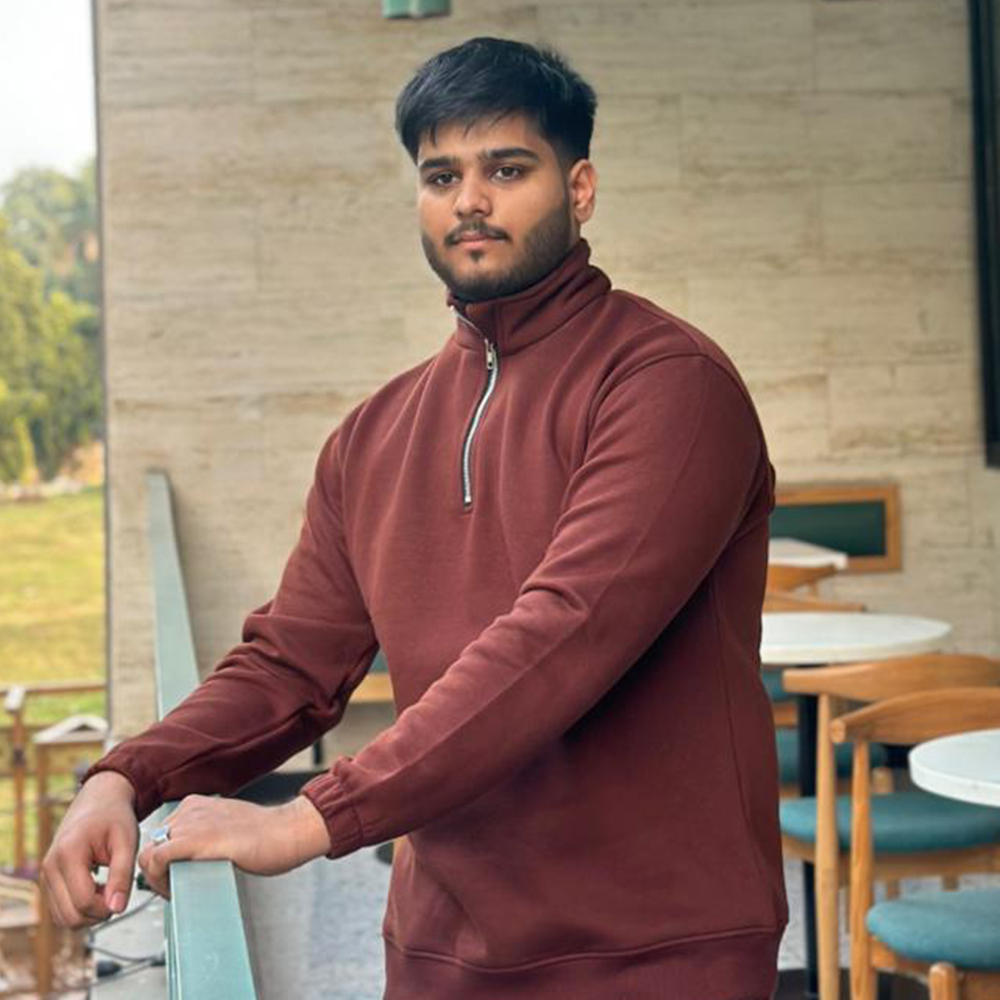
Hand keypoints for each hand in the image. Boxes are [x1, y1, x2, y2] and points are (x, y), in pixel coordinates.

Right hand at [41, 770, 138, 927]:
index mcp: (68, 853)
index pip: (82, 901)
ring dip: (89, 913)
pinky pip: (61, 910)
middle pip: (70, 916)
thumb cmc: (114, 816)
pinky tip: (98, 889)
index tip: (122, 894)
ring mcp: (46, 874)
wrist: (101, 800)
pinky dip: (80, 908)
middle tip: (117, 893)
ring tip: (108, 889)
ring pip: (63, 918)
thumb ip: (122, 875)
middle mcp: (50, 866)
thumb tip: (117, 908)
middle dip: (97, 913)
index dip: (106, 907)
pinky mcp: (49, 880)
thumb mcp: (127, 841)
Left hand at [136, 794, 330, 899]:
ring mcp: (191, 823)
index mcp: (197, 806)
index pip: (162, 835)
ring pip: (149, 854)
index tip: (176, 876)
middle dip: (159, 872)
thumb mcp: (228, 828)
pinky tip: (173, 889)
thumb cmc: (268, 836)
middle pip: (152, 845)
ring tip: (176, 891)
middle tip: (175, 888)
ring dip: (157, 879)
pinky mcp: (195, 840)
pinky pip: (156, 859)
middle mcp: (190, 811)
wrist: (287, 831)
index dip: (164, 860)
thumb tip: (195, 859)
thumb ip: (207, 837)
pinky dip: (157, 878)